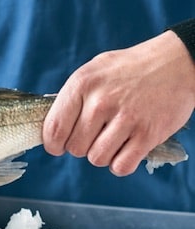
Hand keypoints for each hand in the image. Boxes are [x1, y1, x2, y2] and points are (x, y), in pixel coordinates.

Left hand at [43, 31, 194, 175]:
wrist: (177, 61)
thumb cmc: (129, 68)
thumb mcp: (93, 71)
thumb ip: (72, 98)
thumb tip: (51, 128)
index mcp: (82, 85)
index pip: (54, 129)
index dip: (53, 145)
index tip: (58, 146)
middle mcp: (101, 101)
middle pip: (75, 148)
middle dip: (82, 147)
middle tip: (95, 135)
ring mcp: (126, 118)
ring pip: (96, 159)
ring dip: (102, 155)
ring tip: (112, 139)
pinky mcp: (148, 134)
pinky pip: (121, 166)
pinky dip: (121, 164)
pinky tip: (125, 150)